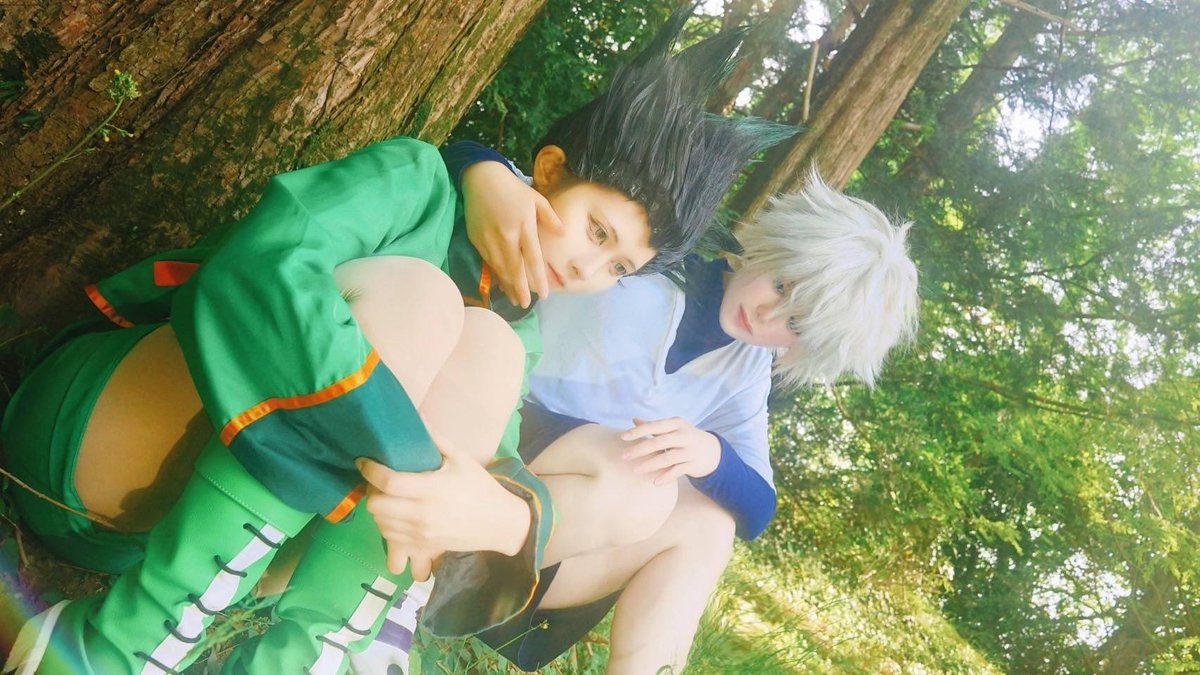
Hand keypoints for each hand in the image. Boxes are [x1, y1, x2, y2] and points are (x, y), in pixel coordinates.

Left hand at [357, 436, 532, 575]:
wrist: (499, 523)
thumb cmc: (480, 487)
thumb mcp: (462, 459)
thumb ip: (436, 440)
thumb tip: (417, 416)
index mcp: (432, 489)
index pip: (389, 482)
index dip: (370, 470)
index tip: (363, 461)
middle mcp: (422, 514)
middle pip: (376, 505)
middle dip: (372, 491)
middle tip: (379, 482)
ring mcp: (421, 534)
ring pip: (379, 524)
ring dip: (379, 509)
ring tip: (388, 498)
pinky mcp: (423, 548)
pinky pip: (390, 541)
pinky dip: (387, 527)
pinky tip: (396, 517)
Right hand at [463, 161, 564, 307]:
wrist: (480, 178)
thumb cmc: (512, 188)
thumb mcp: (536, 198)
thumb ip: (550, 217)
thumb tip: (563, 234)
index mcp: (523, 227)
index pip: (533, 259)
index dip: (538, 279)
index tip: (544, 295)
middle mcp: (506, 237)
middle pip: (515, 269)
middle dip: (521, 290)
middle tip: (526, 305)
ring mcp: (489, 240)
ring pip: (500, 269)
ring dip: (508, 286)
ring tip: (515, 300)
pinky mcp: (477, 240)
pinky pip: (488, 262)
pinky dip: (496, 275)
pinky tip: (502, 284)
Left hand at [620, 417, 721, 484]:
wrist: (713, 451)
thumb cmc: (686, 438)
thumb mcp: (673, 428)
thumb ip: (654, 426)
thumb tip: (634, 420)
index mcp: (676, 424)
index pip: (655, 426)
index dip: (639, 431)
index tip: (623, 438)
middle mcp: (684, 435)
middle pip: (660, 442)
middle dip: (641, 449)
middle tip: (624, 457)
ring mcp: (690, 450)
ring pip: (668, 458)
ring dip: (651, 464)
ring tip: (636, 470)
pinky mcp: (694, 465)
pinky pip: (678, 471)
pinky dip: (666, 477)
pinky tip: (655, 482)